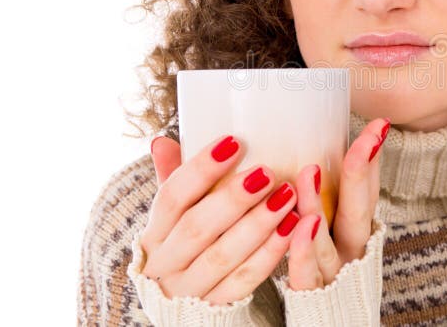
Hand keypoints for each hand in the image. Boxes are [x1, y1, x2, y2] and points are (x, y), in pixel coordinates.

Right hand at [142, 134, 300, 304]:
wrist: (184, 302)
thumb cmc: (184, 243)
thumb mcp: (175, 215)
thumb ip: (172, 178)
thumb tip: (162, 141)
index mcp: (154, 234)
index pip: (172, 197)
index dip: (201, 169)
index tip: (233, 143)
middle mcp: (166, 263)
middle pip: (197, 228)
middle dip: (234, 198)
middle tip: (266, 173)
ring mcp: (191, 289)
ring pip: (224, 255)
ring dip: (259, 224)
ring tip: (287, 196)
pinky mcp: (218, 305)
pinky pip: (246, 279)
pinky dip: (270, 253)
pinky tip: (292, 228)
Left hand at [286, 118, 389, 289]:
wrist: (331, 324)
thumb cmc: (325, 270)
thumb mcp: (333, 231)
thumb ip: (327, 198)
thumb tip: (308, 151)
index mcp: (356, 230)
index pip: (368, 189)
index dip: (373, 158)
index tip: (378, 125)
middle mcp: (352, 249)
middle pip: (358, 208)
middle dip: (361, 170)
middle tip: (368, 137)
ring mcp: (334, 272)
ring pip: (328, 238)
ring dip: (318, 204)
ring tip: (310, 172)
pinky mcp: (312, 292)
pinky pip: (306, 272)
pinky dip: (302, 249)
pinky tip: (299, 226)